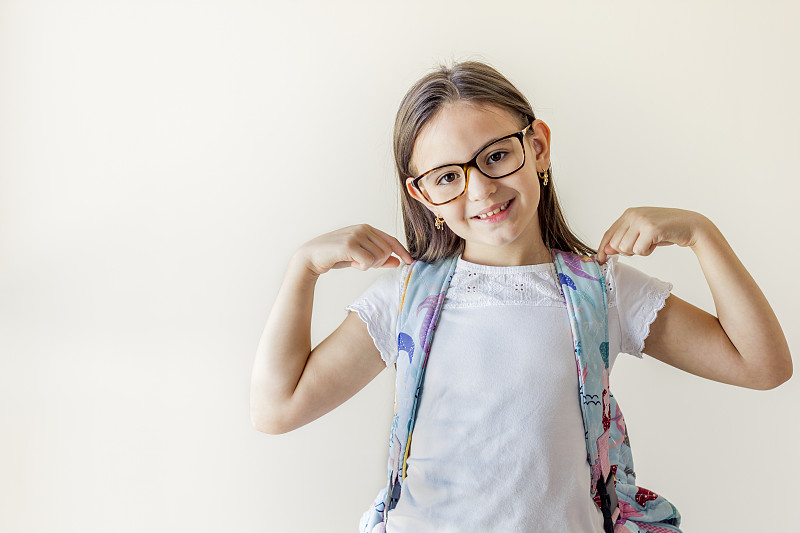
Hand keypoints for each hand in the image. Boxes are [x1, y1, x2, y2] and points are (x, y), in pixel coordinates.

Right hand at [295, 224, 413, 276]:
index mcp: (367, 228)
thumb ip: (378, 258)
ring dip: (369, 265)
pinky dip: (362, 267)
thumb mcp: (360, 257)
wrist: (311, 257)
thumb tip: (397, 262)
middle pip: (386, 250)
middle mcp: (363, 229)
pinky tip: (352, 263)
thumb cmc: (336, 256)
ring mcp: (356, 235)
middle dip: (379, 262)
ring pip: (379, 257)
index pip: (391, 239)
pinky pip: (368, 261)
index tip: (410, 262)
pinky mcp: (349, 245)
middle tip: (363, 264)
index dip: (402, 251)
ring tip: (355, 262)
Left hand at [596, 207, 708, 264]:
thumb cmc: (666, 231)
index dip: (603, 248)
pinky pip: (639, 251)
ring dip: (638, 252)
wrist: (691, 226)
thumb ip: (624, 239)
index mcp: (628, 213)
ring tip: (650, 243)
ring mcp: (642, 221)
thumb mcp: (641, 233)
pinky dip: (647, 252)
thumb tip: (606, 251)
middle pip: (615, 244)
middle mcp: (633, 214)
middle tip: (643, 245)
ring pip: (625, 248)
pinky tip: (656, 243)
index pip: (609, 234)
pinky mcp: (651, 229)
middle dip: (627, 251)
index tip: (600, 260)